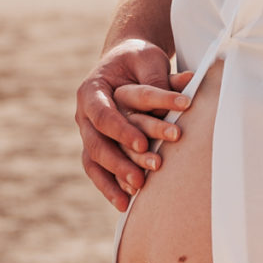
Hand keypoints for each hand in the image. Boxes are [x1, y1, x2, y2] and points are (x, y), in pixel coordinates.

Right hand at [75, 40, 192, 208]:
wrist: (124, 61)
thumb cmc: (138, 58)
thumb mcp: (146, 58)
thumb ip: (155, 78)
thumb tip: (179, 93)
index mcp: (91, 90)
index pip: (103, 114)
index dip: (120, 130)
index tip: (142, 144)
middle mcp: (83, 115)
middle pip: (97, 143)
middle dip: (120, 162)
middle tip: (142, 177)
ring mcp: (87, 133)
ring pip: (95, 161)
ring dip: (115, 178)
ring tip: (137, 192)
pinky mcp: (96, 147)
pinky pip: (97, 171)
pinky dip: (109, 187)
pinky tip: (125, 205)